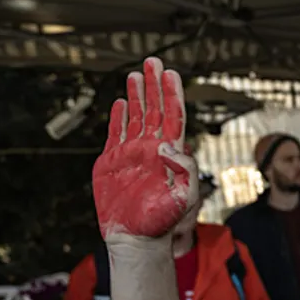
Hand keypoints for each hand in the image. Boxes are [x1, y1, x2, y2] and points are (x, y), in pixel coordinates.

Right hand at [92, 57, 198, 244]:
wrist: (136, 239)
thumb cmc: (163, 223)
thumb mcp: (185, 197)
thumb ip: (187, 169)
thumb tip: (172, 144)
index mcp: (170, 154)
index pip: (173, 116)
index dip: (172, 93)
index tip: (170, 72)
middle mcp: (152, 149)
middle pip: (155, 109)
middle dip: (154, 84)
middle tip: (153, 60)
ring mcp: (132, 154)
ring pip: (136, 116)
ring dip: (137, 94)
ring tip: (136, 73)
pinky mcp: (112, 162)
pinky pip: (116, 133)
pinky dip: (119, 116)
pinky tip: (122, 102)